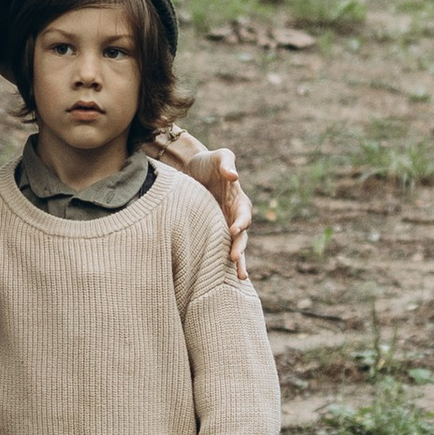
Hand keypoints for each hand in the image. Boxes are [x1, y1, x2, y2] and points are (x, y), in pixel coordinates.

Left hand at [173, 134, 250, 279]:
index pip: (243, 212)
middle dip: (240, 247)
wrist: (190, 168)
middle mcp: (234, 214)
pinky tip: (225, 278)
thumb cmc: (206, 162)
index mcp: (238, 198)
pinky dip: (224, 263)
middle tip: (234, 259)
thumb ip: (226, 163)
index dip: (240, 221)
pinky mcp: (213, 232)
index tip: (234, 229)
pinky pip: (221, 249)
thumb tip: (233, 176)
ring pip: (235, 246)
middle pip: (242, 234)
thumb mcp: (218, 156)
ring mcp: (224, 225)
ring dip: (239, 261)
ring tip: (240, 277)